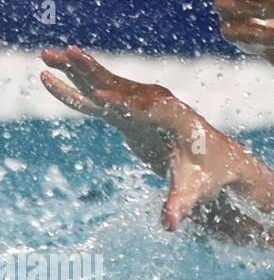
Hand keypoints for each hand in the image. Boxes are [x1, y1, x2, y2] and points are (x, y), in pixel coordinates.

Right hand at [39, 46, 273, 229]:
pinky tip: (52, 72)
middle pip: (122, 86)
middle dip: (95, 72)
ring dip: (78, 69)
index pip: (148, 111)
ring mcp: (145, 104)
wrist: (219, 159)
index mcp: (177, 119)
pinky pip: (101, 94)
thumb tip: (170, 226)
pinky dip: (79, 82)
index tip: (102, 99)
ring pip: (106, 83)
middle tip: (69, 54)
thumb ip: (179, 205)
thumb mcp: (193, 190)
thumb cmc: (209, 174)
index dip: (126, 106)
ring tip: (48, 53)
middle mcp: (160, 104)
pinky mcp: (132, 110)